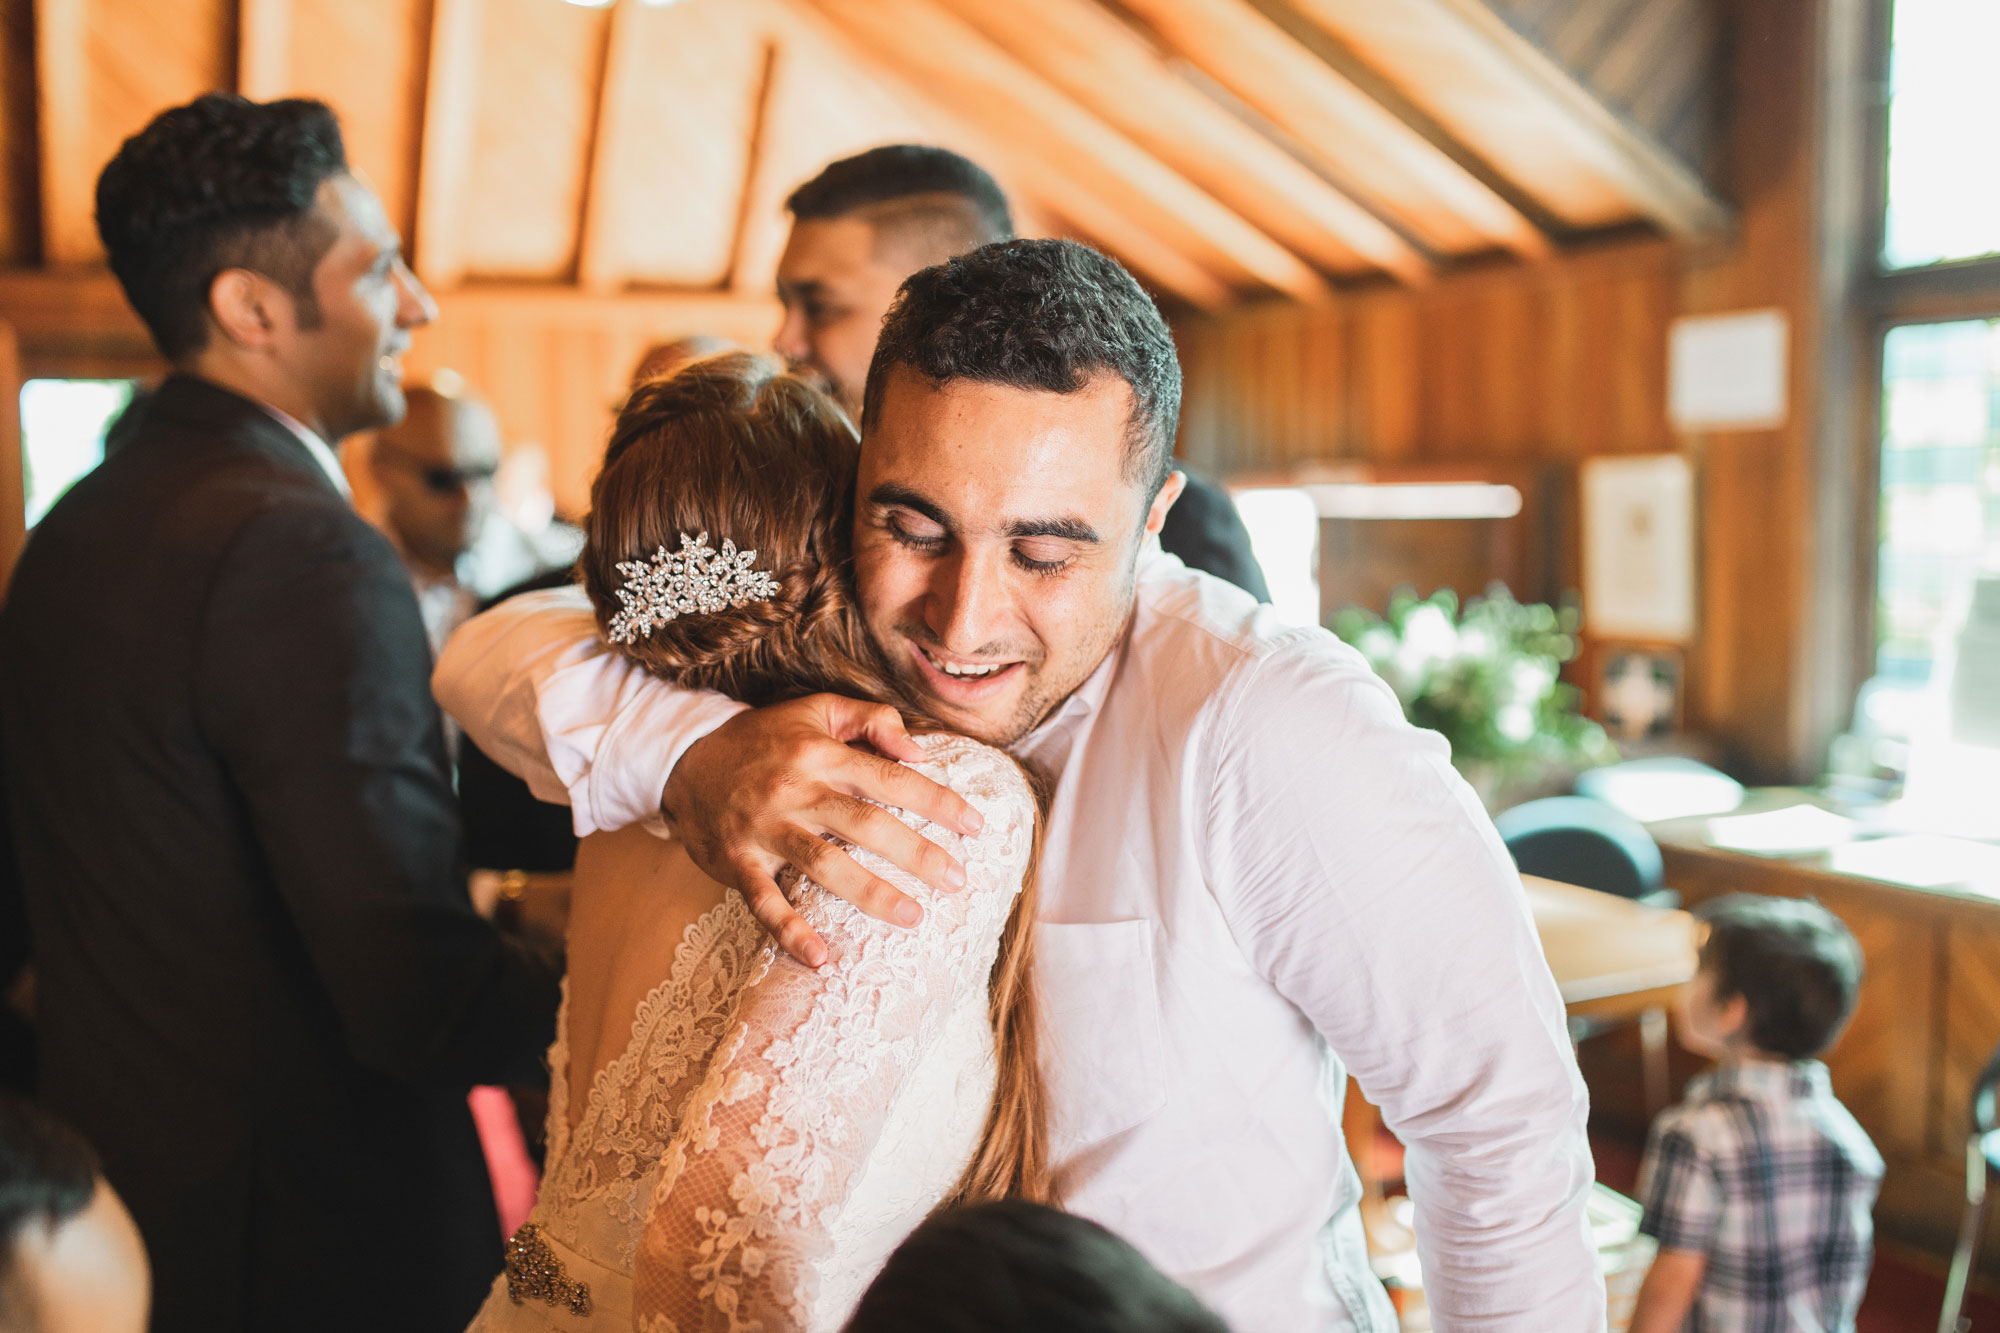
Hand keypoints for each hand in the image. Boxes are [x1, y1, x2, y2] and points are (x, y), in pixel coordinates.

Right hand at [661, 694, 983, 966]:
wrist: (683, 758)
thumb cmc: (762, 738)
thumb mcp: (815, 710)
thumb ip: (871, 720)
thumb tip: (919, 749)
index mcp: (821, 754)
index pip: (891, 779)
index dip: (937, 801)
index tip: (976, 825)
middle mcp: (797, 791)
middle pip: (866, 824)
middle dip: (917, 854)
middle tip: (957, 881)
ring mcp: (766, 829)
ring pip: (824, 864)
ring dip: (870, 893)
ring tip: (913, 918)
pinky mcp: (738, 861)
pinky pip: (765, 901)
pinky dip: (789, 931)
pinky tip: (820, 957)